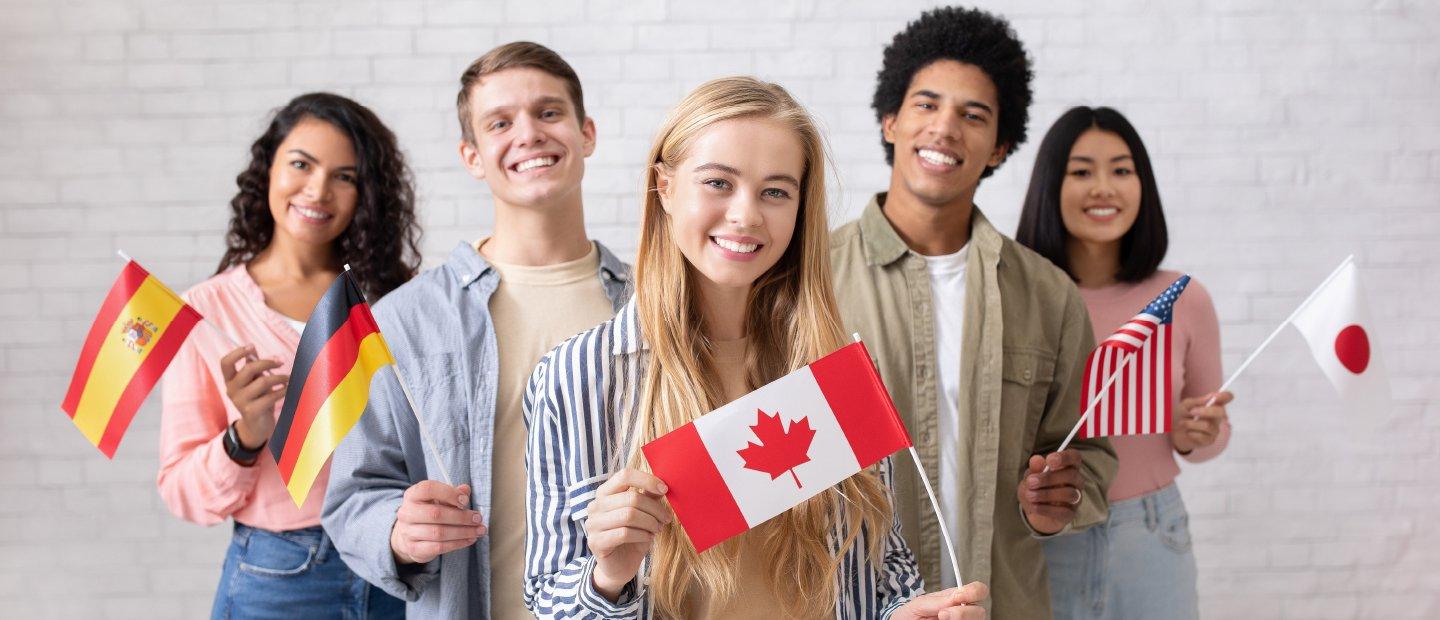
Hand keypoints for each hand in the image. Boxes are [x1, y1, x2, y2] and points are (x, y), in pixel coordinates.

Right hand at [219, 345, 287, 448]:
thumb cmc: (258, 399)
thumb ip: (253, 366)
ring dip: (279, 377)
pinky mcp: (251, 411)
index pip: (225, 363)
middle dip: (268, 362)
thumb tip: (253, 349)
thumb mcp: (253, 382)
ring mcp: (240, 401)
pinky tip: (287, 389)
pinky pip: (270, 396)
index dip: (237, 352)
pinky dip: (282, 390)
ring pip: (262, 382)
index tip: (251, 346)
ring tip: (288, 377)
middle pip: (248, 369)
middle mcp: (231, 390)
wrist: (257, 426)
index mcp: (230, 380)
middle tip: (281, 361)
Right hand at [390, 481, 483, 564]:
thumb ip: (452, 494)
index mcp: (412, 495)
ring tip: (478, 530)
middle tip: (478, 518)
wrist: (409, 535)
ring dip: (463, 532)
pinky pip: (439, 547)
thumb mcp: (437, 499)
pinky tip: (469, 539)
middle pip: (436, 514)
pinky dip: (457, 543)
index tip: (465, 501)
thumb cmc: (427, 513)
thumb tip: (465, 490)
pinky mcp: (414, 549)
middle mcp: (407, 513)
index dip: (449, 493)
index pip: (428, 489)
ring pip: (439, 532)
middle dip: (461, 517)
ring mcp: (408, 532)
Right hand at [585, 468, 670, 601]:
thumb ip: (648, 497)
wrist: (620, 566)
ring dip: (650, 523)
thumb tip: (662, 483)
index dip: (647, 480)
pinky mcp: (595, 542)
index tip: (665, 489)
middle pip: (631, 498)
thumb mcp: (643, 514)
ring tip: (657, 529)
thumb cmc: (633, 536)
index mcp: (605, 493)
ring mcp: (592, 524)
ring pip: (629, 516)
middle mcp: (595, 505)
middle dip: (654, 509)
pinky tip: (648, 538)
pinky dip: (642, 535)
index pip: (624, 475)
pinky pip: (624, 533)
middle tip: (665, 519)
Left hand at [894, 581, 988, 618]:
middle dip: (963, 613)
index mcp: (956, 598)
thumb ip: (938, 600)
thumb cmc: (910, 615)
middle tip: (943, 615)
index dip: (973, 592)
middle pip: (980, 612)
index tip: (958, 597)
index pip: (978, 590)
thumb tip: (956, 597)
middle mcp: (963, 612)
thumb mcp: (920, 604)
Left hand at [1017, 451, 1082, 534]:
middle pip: (1071, 475)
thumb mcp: (1030, 476)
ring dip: (1046, 494)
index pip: (1074, 457)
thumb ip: (1034, 468)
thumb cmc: (1035, 487)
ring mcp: (1076, 498)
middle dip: (1049, 478)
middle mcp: (1076, 481)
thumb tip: (1036, 459)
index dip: (1065, 457)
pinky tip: (1034, 507)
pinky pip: (1063, 511)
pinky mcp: (1071, 514)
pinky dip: (1046, 509)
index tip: (1049, 460)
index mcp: (1068, 466)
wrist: (1033, 509)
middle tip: (1031, 482)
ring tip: (1030, 495)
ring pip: (1069, 494)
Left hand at [1172, 391, 1231, 453]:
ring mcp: (1215, 429)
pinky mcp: (1210, 440)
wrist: (1177, 433)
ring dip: (1190, 423)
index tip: (1218, 396)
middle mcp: (1217, 417)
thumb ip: (1197, 401)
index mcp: (1213, 405)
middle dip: (1205, 411)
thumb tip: (1211, 396)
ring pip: (1207, 425)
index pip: (1226, 397)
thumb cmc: (1184, 416)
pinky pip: (1201, 436)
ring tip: (1183, 423)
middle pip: (1221, 412)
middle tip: (1191, 411)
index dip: (1225, 396)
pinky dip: (1190, 433)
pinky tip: (1188, 432)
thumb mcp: (1186, 406)